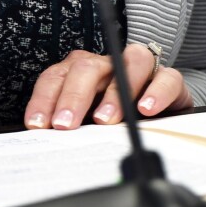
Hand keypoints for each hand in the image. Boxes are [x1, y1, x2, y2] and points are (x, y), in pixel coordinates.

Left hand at [23, 44, 192, 130]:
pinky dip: (156, 91)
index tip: (37, 124)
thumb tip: (47, 144)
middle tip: (65, 124)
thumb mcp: (89, 123)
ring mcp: (139, 69)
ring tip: (104, 120)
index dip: (44, 99)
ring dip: (115, 92)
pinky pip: (166, 77)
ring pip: (128, 62)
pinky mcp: (168, 79)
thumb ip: (73, 127)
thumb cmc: (117, 118)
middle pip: (86, 67)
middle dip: (73, 96)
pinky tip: (146, 109)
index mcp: (81, 72)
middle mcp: (107, 65)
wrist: (161, 112)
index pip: (56, 77)